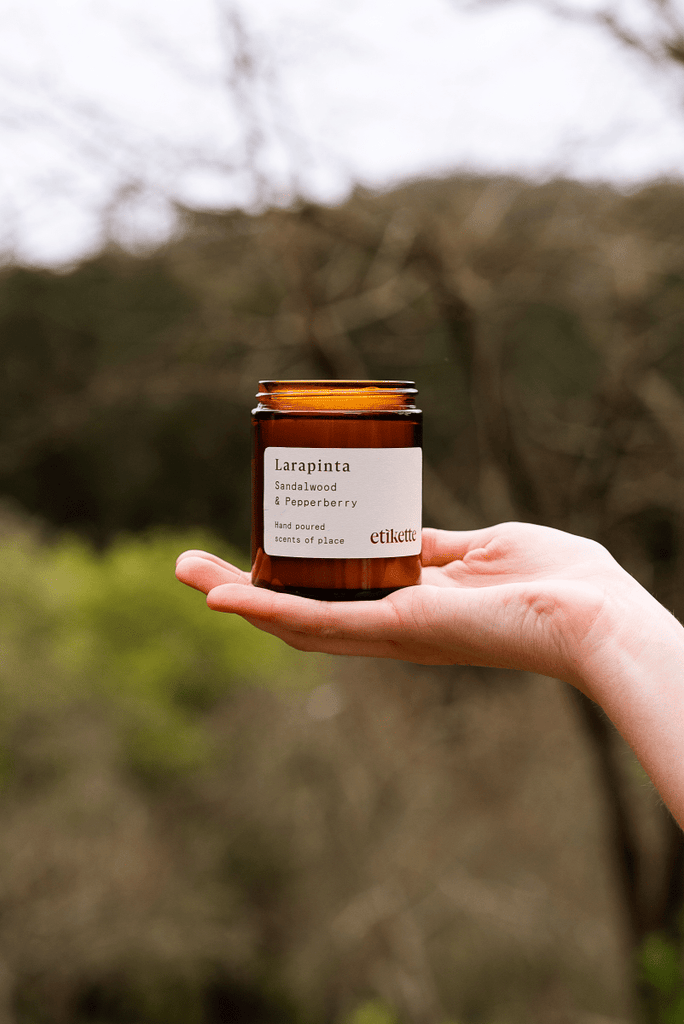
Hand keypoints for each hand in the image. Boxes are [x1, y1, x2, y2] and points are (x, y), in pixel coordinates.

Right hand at [175, 522, 644, 690]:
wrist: (591, 613)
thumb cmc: (552, 582)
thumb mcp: (478, 550)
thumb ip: (435, 548)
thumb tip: (405, 534)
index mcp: (409, 605)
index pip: (331, 596)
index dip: (286, 580)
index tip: (253, 554)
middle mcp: (389, 624)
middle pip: (300, 610)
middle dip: (246, 590)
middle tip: (193, 568)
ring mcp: (389, 631)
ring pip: (295, 620)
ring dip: (238, 597)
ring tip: (188, 575)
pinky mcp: (395, 630)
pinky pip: (319, 623)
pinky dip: (268, 610)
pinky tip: (225, 597)